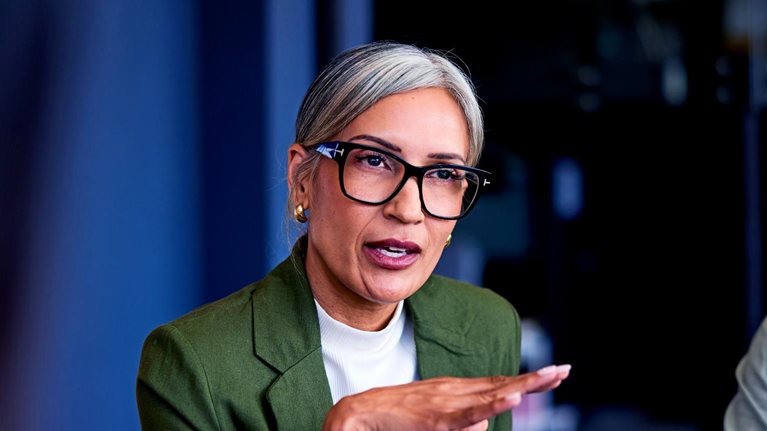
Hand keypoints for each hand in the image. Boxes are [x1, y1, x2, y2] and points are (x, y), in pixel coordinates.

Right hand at [322, 364, 570, 430]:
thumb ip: (461, 420)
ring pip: (491, 397)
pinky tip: (512, 397)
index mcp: (454, 390)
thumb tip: (483, 425)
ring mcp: (446, 402)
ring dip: (515, 393)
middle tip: (564, 371)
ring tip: (531, 385)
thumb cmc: (396, 418)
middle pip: (502, 384)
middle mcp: (454, 391)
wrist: (359, 414)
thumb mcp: (435, 418)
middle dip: (535, 379)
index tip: (553, 374)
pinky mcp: (437, 418)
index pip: (497, 382)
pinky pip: (470, 412)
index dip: (526, 379)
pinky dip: (493, 404)